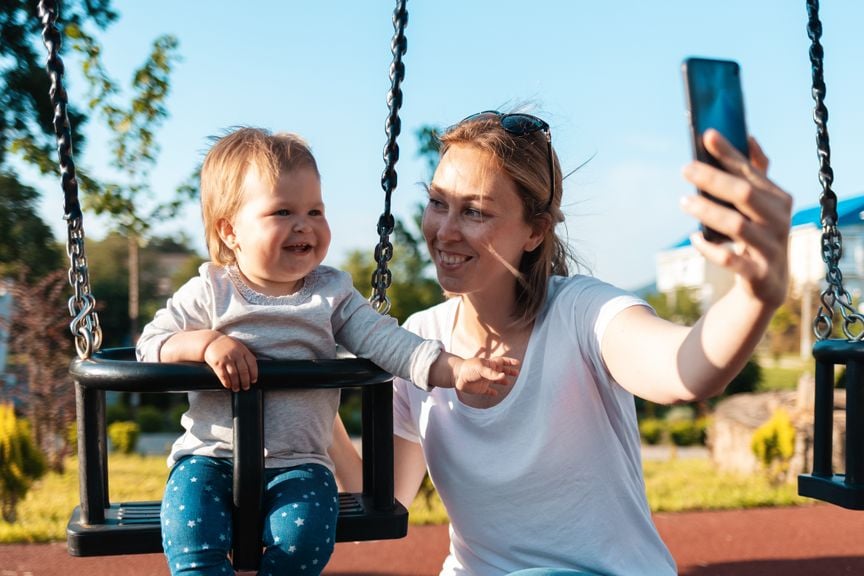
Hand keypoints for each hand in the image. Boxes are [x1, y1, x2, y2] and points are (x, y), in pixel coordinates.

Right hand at [203, 334, 258, 391]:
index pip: (252, 364)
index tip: (253, 381)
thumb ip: (245, 356)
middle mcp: (235, 354)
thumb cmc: (227, 346)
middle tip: (246, 387)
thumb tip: (252, 371)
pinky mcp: (217, 363)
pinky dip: (226, 382)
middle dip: (245, 381)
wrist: (211, 342)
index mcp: (243, 350)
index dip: (254, 374)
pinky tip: (228, 385)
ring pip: (234, 375)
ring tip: (236, 388)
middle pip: (243, 371)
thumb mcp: (239, 347)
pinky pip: (223, 375)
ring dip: (236, 384)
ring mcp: (226, 359)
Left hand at [454, 356, 519, 395]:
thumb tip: (503, 375)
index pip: (502, 362)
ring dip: (502, 380)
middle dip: (509, 371)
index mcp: (489, 364)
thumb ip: (492, 373)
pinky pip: (488, 391)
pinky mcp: (481, 388)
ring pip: (496, 380)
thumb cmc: (469, 369)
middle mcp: (488, 372)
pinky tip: (496, 394)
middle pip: (501, 371)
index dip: (509, 362)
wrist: (456, 376)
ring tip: (508, 383)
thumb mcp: (481, 369)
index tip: (517, 363)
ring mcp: (485, 380)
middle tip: (516, 373)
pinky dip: (492, 392)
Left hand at [680, 129, 791, 308]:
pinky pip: (730, 259)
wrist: (769, 286)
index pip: (751, 172)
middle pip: (744, 194)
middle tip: (686, 168)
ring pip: (737, 226)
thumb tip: (749, 137)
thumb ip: (756, 174)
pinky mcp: (759, 274)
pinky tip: (694, 238)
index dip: (729, 153)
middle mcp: (779, 221)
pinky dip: (709, 247)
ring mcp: (771, 249)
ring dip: (707, 211)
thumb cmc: (759, 236)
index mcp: (779, 200)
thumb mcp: (762, 206)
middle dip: (713, 178)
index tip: (707, 135)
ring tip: (684, 201)